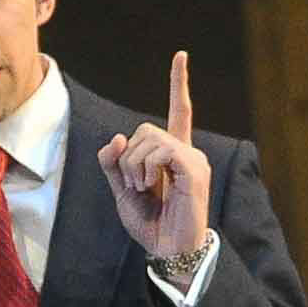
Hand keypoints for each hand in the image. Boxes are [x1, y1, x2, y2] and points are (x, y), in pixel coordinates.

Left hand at [97, 49, 213, 261]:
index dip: (178, 83)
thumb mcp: (121, 190)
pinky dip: (147, 168)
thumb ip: (113, 163)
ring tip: (143, 189)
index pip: (178, 111)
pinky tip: (152, 187)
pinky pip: (162, 152)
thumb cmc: (150, 223)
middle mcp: (187, 151)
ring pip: (150, 138)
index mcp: (173, 154)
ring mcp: (193, 160)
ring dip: (134, 165)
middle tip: (133, 184)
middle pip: (145, 128)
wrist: (167, 250)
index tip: (181, 55)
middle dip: (128, 156)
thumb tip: (117, 138)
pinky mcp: (194, 171)